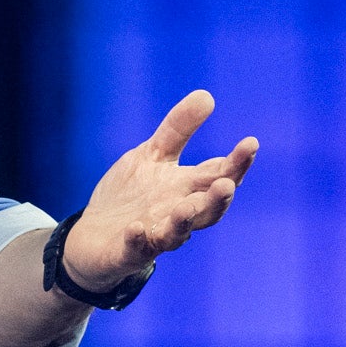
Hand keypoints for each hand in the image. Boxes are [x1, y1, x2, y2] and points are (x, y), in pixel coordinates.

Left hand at [61, 89, 257, 292]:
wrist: (94, 236)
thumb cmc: (131, 195)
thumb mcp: (153, 155)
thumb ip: (178, 129)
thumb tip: (207, 95)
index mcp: (186, 189)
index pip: (218, 175)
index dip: (237, 162)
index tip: (251, 143)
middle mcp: (177, 214)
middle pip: (207, 209)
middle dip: (218, 198)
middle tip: (227, 183)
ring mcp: (155, 235)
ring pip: (177, 233)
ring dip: (183, 221)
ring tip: (185, 208)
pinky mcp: (129, 251)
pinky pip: (137, 248)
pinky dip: (138, 239)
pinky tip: (137, 227)